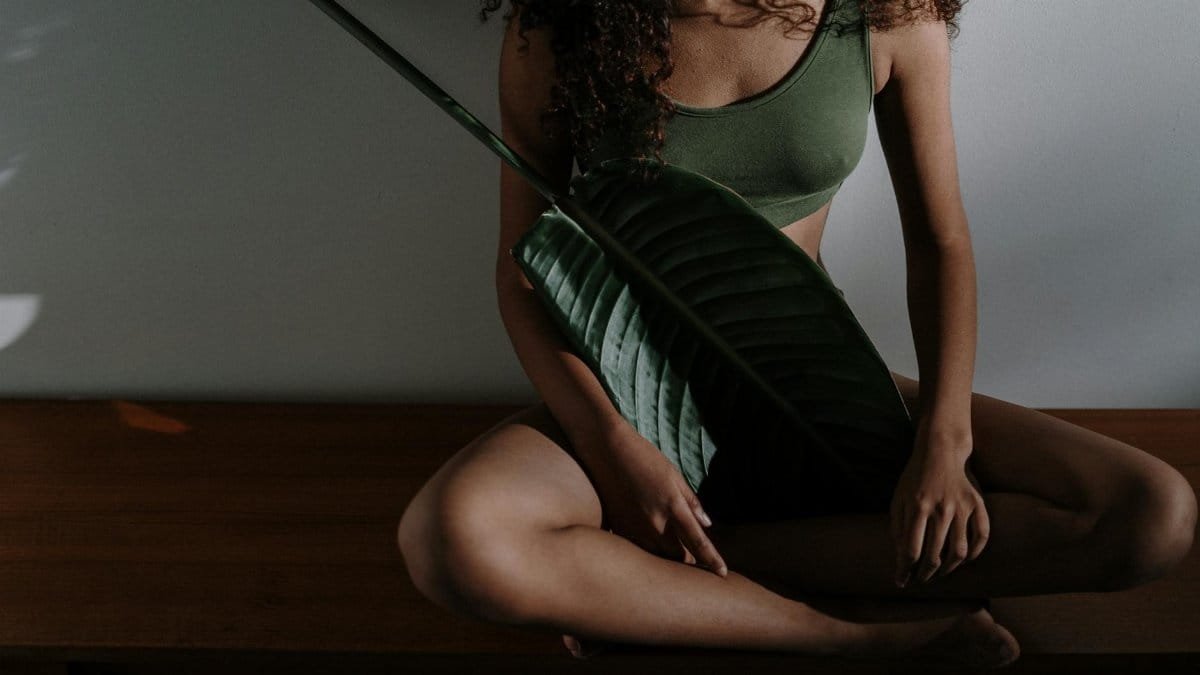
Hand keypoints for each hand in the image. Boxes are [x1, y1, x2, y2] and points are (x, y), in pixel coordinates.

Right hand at [584, 422, 727, 576]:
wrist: (606, 450)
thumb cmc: (643, 457)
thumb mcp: (673, 475)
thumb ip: (691, 502)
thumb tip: (706, 523)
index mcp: (673, 507)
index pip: (698, 542)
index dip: (712, 560)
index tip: (722, 574)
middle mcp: (655, 524)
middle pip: (678, 557)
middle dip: (688, 561)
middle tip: (695, 560)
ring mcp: (635, 529)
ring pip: (657, 557)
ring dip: (667, 559)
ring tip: (673, 557)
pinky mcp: (618, 529)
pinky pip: (637, 549)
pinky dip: (647, 551)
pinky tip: (649, 545)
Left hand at [890, 424, 989, 586]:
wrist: (939, 452)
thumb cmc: (914, 479)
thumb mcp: (898, 500)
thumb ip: (897, 528)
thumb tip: (901, 559)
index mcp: (917, 507)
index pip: (911, 550)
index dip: (904, 570)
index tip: (901, 581)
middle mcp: (941, 509)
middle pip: (934, 555)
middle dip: (925, 574)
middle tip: (920, 579)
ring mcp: (962, 507)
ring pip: (959, 552)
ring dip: (948, 569)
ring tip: (939, 573)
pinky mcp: (978, 504)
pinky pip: (981, 536)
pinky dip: (975, 553)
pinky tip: (964, 560)